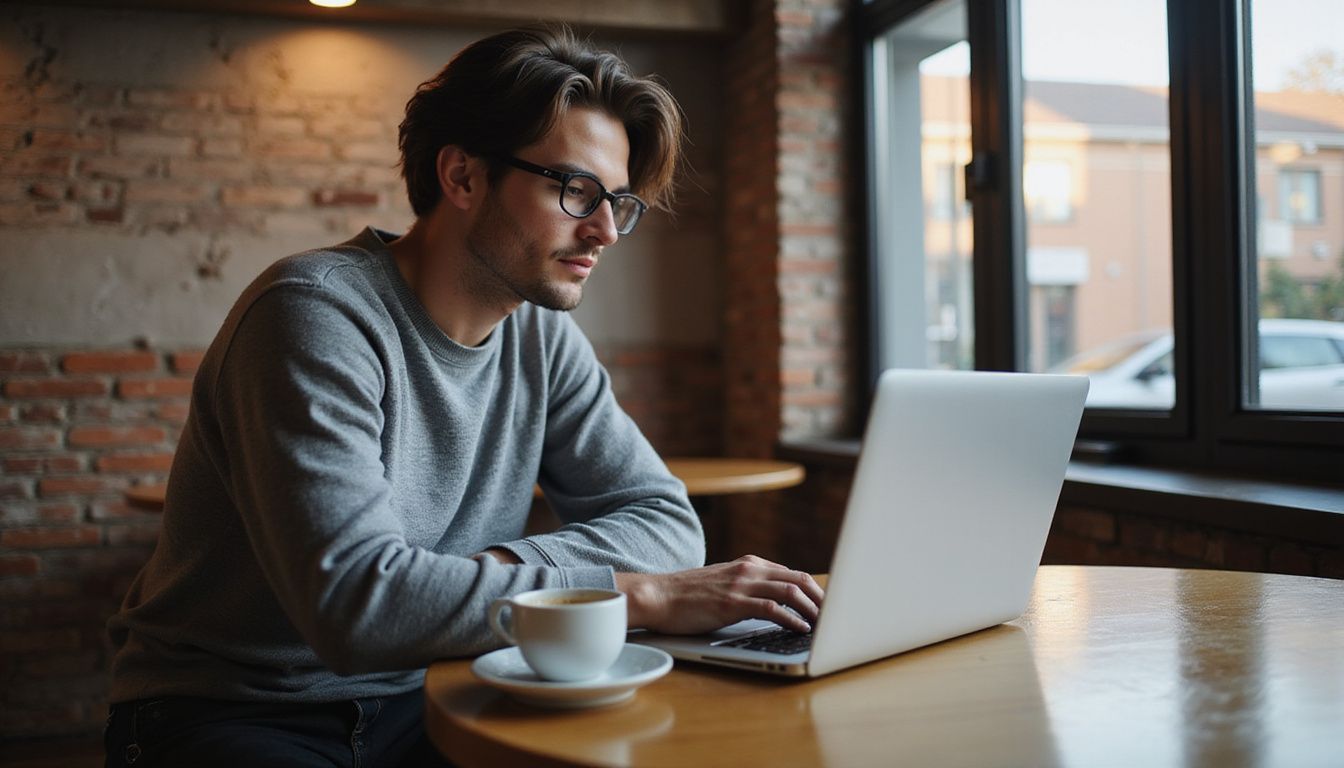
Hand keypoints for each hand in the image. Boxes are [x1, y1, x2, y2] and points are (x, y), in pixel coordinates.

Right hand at [615, 555, 823, 634]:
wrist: (658, 596)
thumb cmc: (688, 595)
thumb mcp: (724, 583)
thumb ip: (749, 587)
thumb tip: (775, 604)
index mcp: (750, 564)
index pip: (794, 574)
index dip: (816, 591)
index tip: (830, 607)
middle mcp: (749, 569)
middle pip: (800, 579)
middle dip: (822, 599)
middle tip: (837, 617)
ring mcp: (741, 585)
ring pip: (790, 591)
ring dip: (813, 610)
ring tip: (825, 625)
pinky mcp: (732, 603)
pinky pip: (772, 609)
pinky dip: (791, 619)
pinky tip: (800, 629)